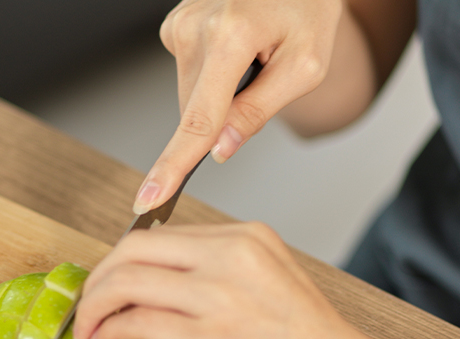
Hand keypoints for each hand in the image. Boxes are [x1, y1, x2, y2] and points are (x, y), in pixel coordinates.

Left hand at [73, 222, 414, 338]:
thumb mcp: (273, 281)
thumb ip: (225, 272)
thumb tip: (165, 286)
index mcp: (247, 237)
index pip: (161, 236)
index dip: (122, 260)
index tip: (108, 284)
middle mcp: (231, 255)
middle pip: (134, 249)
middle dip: (99, 277)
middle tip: (88, 305)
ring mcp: (220, 294)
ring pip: (127, 281)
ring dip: (94, 305)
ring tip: (88, 327)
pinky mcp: (211, 338)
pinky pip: (138, 321)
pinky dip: (109, 329)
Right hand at [134, 0, 343, 212]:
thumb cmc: (308, 9)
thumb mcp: (305, 66)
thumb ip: (259, 111)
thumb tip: (219, 150)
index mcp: (231, 37)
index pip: (198, 119)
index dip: (174, 165)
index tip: (151, 198)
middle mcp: (194, 26)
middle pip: (196, 111)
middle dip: (225, 115)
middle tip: (263, 76)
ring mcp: (179, 23)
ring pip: (191, 96)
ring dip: (220, 93)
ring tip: (253, 54)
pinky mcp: (174, 24)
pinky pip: (189, 73)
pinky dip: (212, 74)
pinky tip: (236, 47)